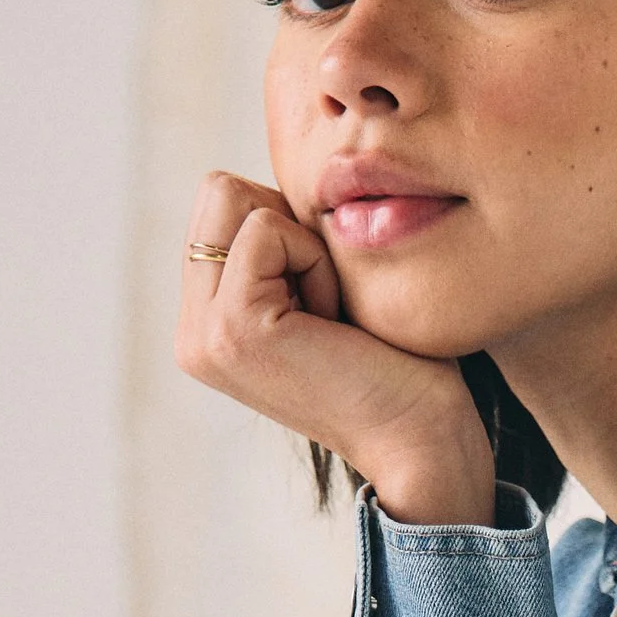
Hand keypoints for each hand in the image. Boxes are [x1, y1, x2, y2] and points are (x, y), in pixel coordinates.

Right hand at [175, 173, 495, 521]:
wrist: (424, 437)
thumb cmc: (398, 363)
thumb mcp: (324, 286)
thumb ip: (280, 242)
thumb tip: (271, 179)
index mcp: (207, 324)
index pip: (221, 202)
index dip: (290, 225)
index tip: (328, 301)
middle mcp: (192, 332)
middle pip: (219, 189)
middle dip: (290, 226)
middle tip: (329, 304)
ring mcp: (203, 334)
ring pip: (234, 196)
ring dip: (304, 244)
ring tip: (330, 315)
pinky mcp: (230, 327)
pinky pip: (266, 227)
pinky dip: (316, 260)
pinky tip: (334, 323)